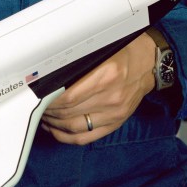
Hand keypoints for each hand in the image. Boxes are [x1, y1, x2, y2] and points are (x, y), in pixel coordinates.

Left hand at [40, 32, 156, 144]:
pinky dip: (67, 136)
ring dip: (54, 124)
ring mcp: (113, 113)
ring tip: (44, 116)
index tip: (37, 95)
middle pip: (68, 112)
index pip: (68, 96)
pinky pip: (86, 137)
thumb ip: (79, 60)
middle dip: (47, 111)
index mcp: (106, 74)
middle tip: (36, 105)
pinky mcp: (115, 123)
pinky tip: (56, 129)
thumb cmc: (125, 51)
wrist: (149, 64)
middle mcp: (110, 97)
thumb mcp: (103, 48)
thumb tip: (51, 71)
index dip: (48, 99)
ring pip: (74, 127)